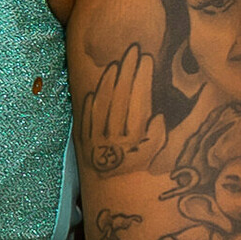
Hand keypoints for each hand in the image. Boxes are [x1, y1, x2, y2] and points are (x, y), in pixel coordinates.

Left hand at [80, 45, 167, 175]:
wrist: (113, 188)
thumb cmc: (137, 163)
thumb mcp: (154, 154)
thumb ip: (157, 136)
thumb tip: (157, 116)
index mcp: (136, 141)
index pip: (139, 102)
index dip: (143, 79)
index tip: (147, 58)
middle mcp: (116, 140)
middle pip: (121, 99)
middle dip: (127, 72)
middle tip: (133, 51)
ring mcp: (97, 141)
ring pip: (102, 105)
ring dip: (108, 82)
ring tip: (116, 64)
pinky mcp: (83, 143)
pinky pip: (85, 119)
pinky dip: (89, 102)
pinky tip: (93, 88)